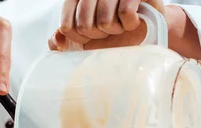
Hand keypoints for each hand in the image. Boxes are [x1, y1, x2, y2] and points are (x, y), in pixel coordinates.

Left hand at [49, 0, 163, 50]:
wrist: (145, 28)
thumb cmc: (113, 32)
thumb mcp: (86, 37)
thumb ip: (66, 37)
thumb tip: (56, 40)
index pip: (66, 26)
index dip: (80, 38)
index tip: (90, 35)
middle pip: (85, 25)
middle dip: (99, 35)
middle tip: (108, 30)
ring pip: (105, 21)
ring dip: (115, 30)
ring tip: (120, 24)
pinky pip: (125, 14)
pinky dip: (130, 23)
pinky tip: (132, 20)